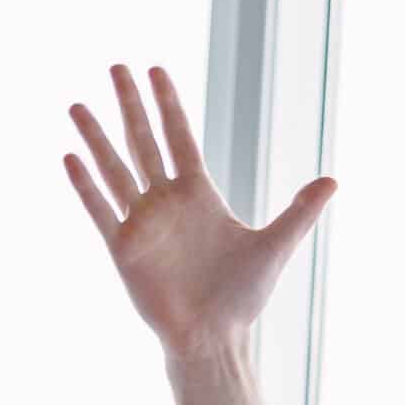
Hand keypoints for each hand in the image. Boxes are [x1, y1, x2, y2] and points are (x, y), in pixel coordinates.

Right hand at [63, 64, 335, 358]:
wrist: (215, 337)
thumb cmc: (243, 297)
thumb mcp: (276, 247)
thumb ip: (300, 212)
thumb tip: (333, 180)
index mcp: (200, 196)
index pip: (181, 138)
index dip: (169, 105)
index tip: (156, 70)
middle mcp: (167, 202)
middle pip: (144, 143)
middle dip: (131, 106)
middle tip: (116, 67)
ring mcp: (143, 223)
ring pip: (116, 170)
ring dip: (97, 138)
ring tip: (78, 106)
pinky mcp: (124, 249)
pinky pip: (101, 211)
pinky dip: (86, 186)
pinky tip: (71, 157)